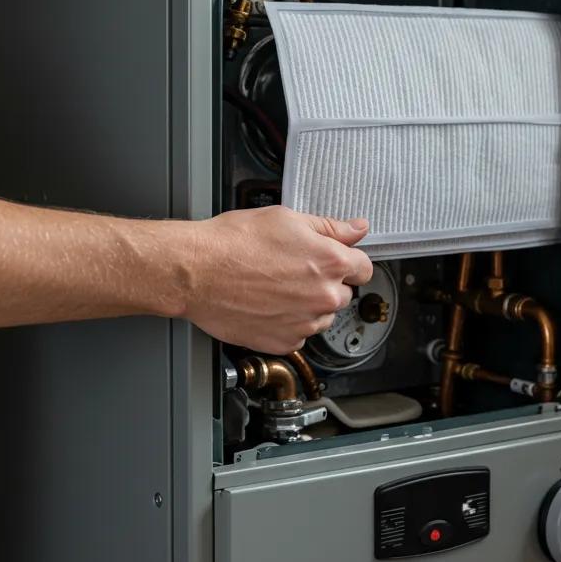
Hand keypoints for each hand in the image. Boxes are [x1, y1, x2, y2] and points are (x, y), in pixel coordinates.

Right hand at [178, 206, 372, 354]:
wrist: (196, 272)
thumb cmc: (233, 243)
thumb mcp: (286, 219)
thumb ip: (330, 227)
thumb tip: (357, 228)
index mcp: (330, 263)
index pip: (364, 268)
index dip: (348, 261)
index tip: (335, 261)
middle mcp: (323, 297)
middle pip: (343, 294)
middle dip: (325, 283)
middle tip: (292, 271)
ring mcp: (304, 323)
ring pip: (321, 317)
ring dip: (308, 305)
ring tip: (275, 288)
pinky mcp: (284, 342)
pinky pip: (299, 334)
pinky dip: (287, 323)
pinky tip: (266, 305)